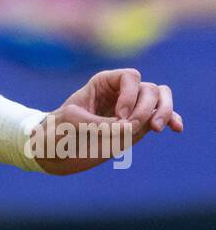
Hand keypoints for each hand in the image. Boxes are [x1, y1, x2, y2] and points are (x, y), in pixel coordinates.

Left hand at [32, 67, 181, 175]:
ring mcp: (130, 110)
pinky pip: (160, 117)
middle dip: (147, 107)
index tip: (119, 116)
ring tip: (157, 128)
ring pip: (159, 98)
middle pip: (149, 88)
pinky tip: (176, 129)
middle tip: (132, 126)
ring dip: (165, 110)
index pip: (131, 77)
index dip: (131, 95)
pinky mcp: (136, 127)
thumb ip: (99, 124)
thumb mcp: (71, 124)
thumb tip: (129, 129)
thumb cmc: (56, 131)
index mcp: (102, 84)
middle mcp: (120, 94)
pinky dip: (171, 120)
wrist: (53, 152)